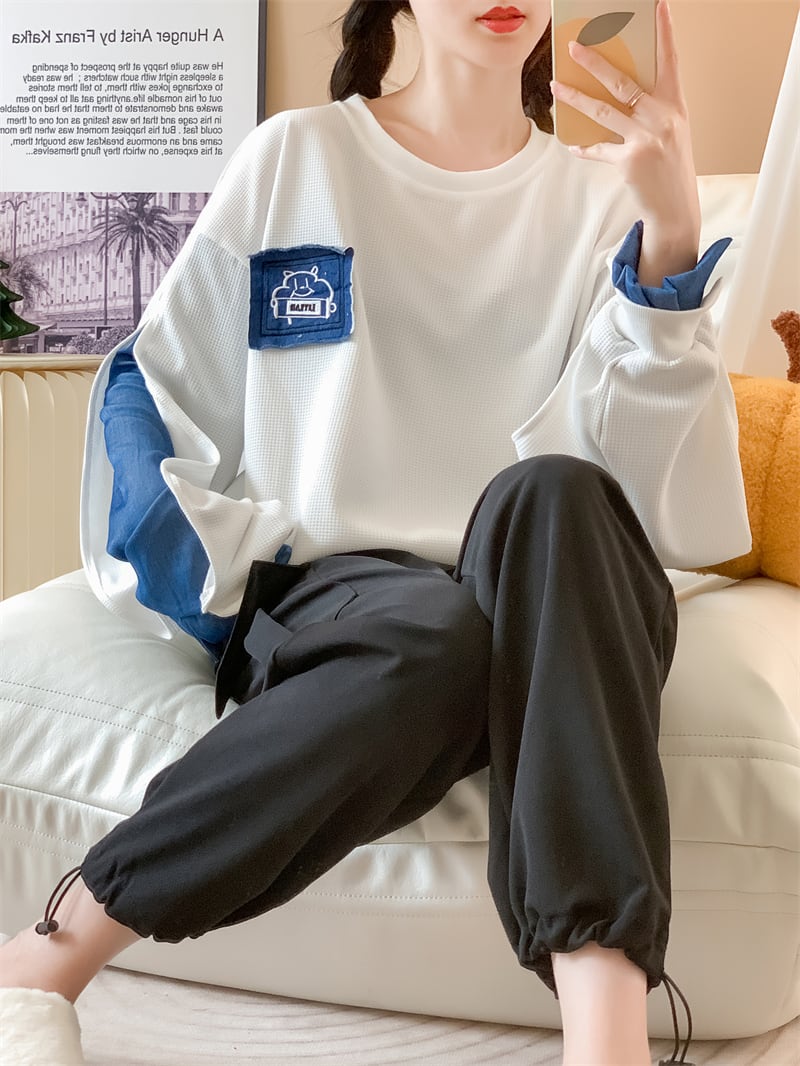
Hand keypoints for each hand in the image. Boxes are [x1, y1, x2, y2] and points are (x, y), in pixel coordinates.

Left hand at [551, 0, 700, 285]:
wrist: (676, 207)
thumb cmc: (670, 167)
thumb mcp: (669, 132)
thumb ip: (649, 109)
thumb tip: (616, 90)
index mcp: (675, 105)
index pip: (670, 61)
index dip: (664, 33)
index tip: (659, 6)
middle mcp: (663, 118)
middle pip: (623, 81)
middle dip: (596, 62)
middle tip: (575, 45)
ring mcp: (646, 139)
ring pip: (604, 110)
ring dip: (576, 97)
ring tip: (557, 84)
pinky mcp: (630, 160)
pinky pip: (599, 148)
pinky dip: (585, 147)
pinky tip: (573, 144)